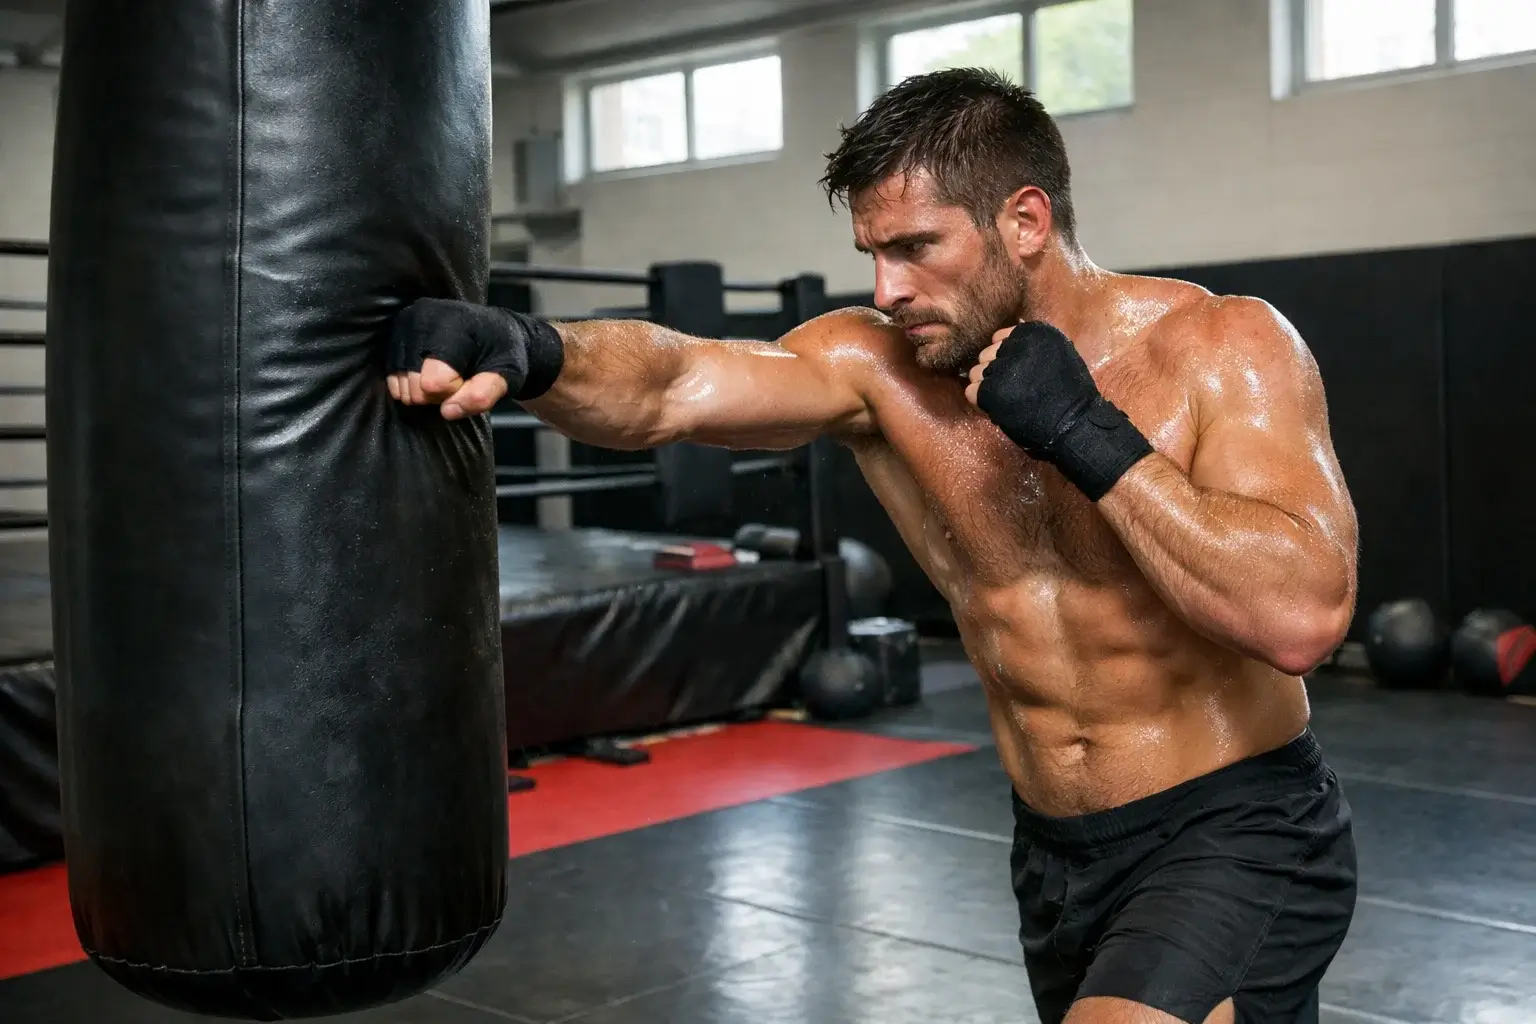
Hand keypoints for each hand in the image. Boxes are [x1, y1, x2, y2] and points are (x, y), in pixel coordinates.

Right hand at [387, 298, 563, 419]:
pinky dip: (412, 384)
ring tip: (446, 373)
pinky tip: (430, 372)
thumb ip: (482, 395)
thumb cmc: (503, 354)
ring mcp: (404, 324)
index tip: (472, 378)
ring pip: (402, 384)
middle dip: (439, 394)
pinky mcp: (394, 333)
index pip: (434, 383)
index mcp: (451, 325)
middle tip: (460, 377)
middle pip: (415, 386)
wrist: (496, 331)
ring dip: (425, 390)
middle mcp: (421, 318)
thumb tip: (447, 411)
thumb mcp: (508, 377)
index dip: (455, 392)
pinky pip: (393, 377)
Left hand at [964, 320, 1152, 500]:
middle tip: (1013, 391)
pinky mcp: (991, 390)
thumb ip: (1032, 346)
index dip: (1005, 359)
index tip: (1017, 375)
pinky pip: (970, 392)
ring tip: (1007, 401)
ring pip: (975, 373)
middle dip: (995, 373)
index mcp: (1034, 332)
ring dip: (987, 387)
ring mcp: (1002, 367)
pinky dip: (980, 403)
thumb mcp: (1058, 355)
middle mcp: (1016, 344)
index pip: (1000, 339)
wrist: (1075, 425)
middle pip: (986, 355)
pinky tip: (999, 410)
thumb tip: (1006, 339)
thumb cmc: (1070, 396)